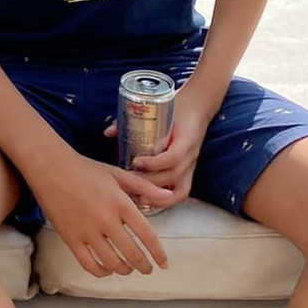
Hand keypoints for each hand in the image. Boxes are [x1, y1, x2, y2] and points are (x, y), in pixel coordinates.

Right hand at [32, 146, 173, 279]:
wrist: (50, 167)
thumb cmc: (85, 169)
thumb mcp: (118, 174)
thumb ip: (145, 187)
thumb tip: (169, 196)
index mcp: (120, 203)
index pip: (147, 235)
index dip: (158, 253)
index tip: (164, 264)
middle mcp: (105, 219)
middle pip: (132, 253)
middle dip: (144, 266)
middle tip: (147, 269)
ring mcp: (86, 231)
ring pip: (111, 262)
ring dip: (124, 269)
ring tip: (128, 268)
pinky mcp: (69, 238)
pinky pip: (88, 264)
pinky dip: (101, 271)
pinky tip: (106, 269)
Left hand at [103, 88, 214, 208]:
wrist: (199, 107)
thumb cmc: (178, 108)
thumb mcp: (159, 108)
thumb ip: (133, 120)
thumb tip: (109, 132)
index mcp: (186, 138)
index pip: (173, 157)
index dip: (154, 163)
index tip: (135, 161)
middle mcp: (191, 155)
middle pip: (173, 176)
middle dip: (149, 181)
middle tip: (128, 180)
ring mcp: (191, 166)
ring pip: (179, 190)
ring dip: (157, 195)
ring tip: (136, 195)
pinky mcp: (189, 173)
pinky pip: (181, 193)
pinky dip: (166, 200)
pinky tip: (148, 200)